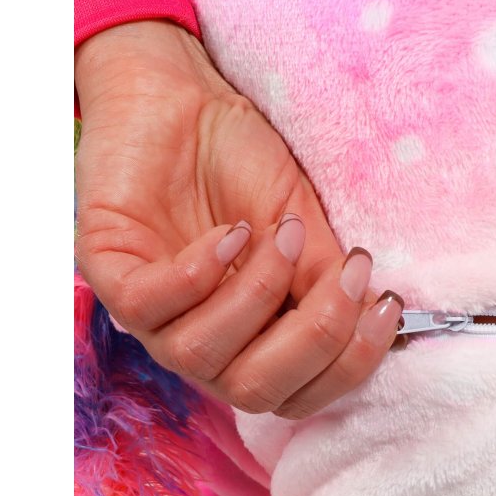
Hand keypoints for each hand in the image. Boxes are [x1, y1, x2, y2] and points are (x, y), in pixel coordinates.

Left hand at [74, 21, 403, 418]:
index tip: (385, 305)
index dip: (347, 364)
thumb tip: (369, 320)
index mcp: (252, 344)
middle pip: (254, 391)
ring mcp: (153, 319)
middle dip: (313, 338)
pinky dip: (202, 272)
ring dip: (257, 294)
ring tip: (282, 233)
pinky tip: (232, 231)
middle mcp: (203, 346)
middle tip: (344, 272)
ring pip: (201, 356)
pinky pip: (151, 305)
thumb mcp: (304, 226)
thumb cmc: (245, 167)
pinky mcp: (110, 276)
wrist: (184, 100)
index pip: (298, 395)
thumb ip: (326, 281)